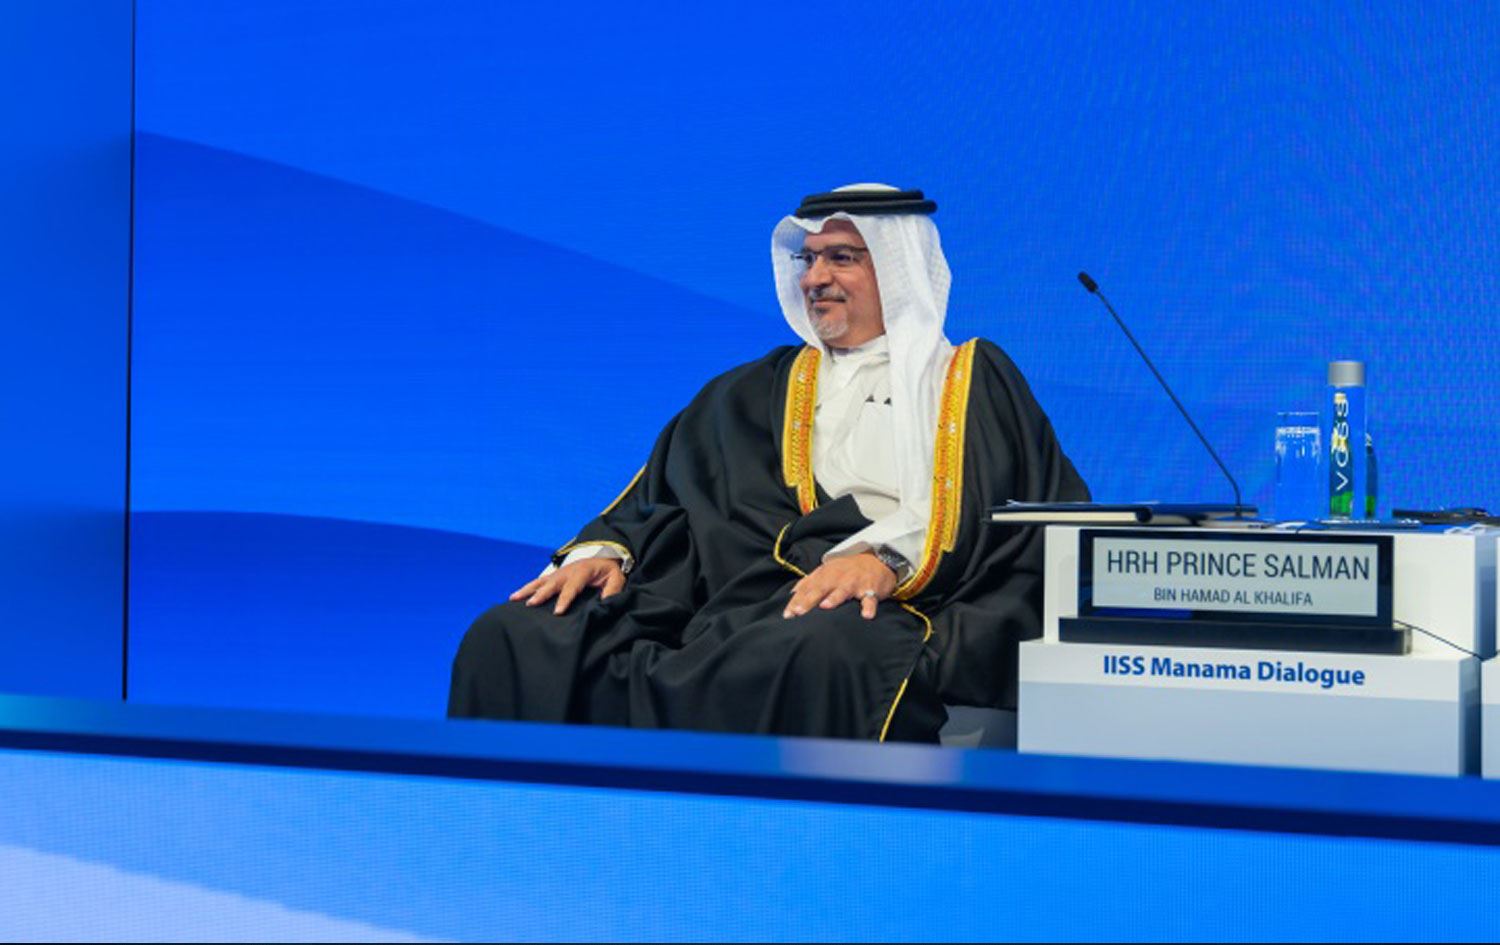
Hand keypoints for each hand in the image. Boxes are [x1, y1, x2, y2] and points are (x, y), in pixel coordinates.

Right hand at [510, 558, 625, 614]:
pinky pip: (539, 582)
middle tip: (531, 604)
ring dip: (527, 589)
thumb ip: (612, 590)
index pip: (572, 586)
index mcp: (583, 571)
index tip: (557, 612)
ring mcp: (559, 572)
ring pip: (541, 581)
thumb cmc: (610, 571)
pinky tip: (515, 596)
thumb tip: (605, 602)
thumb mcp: (617, 579)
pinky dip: (527, 588)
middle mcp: (568, 570)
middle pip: (552, 583)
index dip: (565, 599)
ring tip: (513, 598)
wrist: (605, 558)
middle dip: (541, 594)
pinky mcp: (555, 575)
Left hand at [783, 552, 898, 620]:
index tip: (787, 614)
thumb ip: (809, 582)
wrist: (878, 559)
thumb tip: (791, 593)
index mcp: (825, 574)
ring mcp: (855, 583)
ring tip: (825, 606)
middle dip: (809, 600)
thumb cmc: (848, 570)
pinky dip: (869, 607)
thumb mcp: (827, 571)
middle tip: (799, 612)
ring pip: (843, 591)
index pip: (807, 588)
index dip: (796, 601)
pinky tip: (866, 615)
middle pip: (821, 588)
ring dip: (834, 598)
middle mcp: (838, 578)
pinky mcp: (871, 589)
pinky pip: (870, 599)